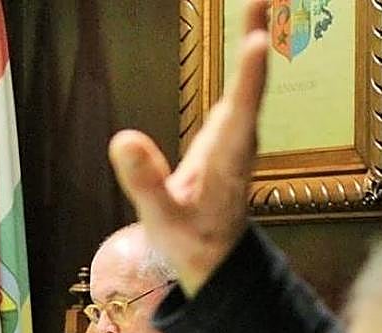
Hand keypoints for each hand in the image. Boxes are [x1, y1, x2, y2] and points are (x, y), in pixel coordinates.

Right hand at [108, 0, 268, 291]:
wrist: (215, 257)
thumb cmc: (189, 242)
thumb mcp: (161, 221)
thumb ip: (146, 182)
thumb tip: (123, 138)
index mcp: (224, 165)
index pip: (240, 117)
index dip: (249, 80)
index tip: (258, 41)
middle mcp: (238, 144)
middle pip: (251, 88)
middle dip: (256, 41)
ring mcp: (238, 136)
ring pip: (251, 83)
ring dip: (256, 39)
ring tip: (259, 1)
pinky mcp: (232, 132)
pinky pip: (244, 86)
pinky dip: (250, 55)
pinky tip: (253, 31)